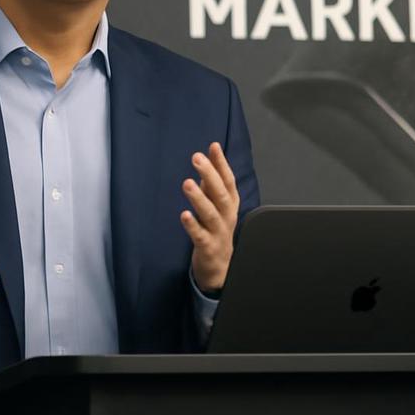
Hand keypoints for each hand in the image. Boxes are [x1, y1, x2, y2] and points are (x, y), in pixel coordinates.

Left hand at [180, 141, 238, 292]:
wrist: (220, 268)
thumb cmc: (216, 230)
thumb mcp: (216, 205)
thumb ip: (212, 184)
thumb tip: (207, 157)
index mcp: (229, 204)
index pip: (228, 181)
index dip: (221, 164)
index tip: (213, 146)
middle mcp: (226, 217)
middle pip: (221, 194)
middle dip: (210, 175)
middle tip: (197, 158)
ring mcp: (218, 233)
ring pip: (211, 214)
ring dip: (199, 198)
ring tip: (187, 183)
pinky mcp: (207, 248)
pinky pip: (200, 236)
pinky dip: (193, 225)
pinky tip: (184, 214)